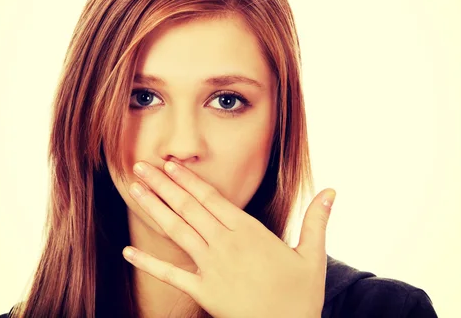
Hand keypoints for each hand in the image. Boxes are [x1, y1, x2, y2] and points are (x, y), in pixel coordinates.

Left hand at [124, 160, 335, 317]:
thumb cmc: (301, 296)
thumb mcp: (314, 256)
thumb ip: (317, 220)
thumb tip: (332, 190)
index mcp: (249, 231)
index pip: (212, 197)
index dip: (188, 178)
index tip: (170, 163)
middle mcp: (225, 244)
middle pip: (188, 207)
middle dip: (163, 184)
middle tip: (140, 166)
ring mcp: (211, 267)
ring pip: (177, 231)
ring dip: (154, 208)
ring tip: (134, 190)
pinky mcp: (203, 291)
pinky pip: (171, 275)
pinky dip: (149, 263)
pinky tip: (128, 251)